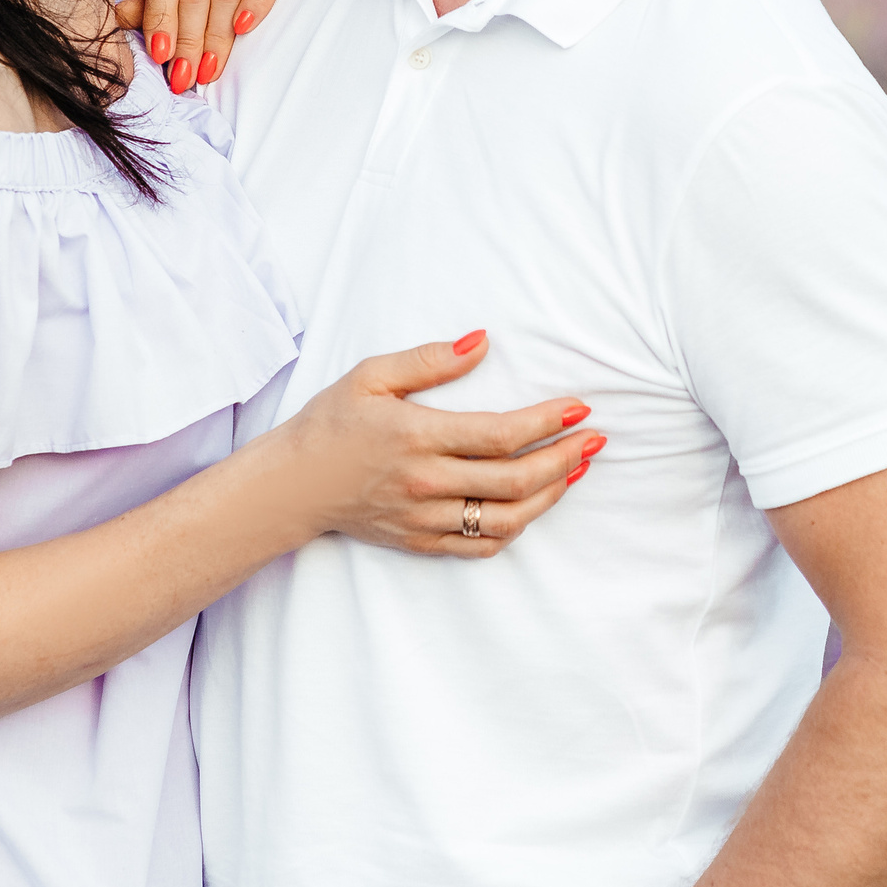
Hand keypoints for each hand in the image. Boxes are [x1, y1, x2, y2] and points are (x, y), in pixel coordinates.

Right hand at [275, 332, 604, 556]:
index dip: (548, 422)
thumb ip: (430, 360)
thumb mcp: (372, 376)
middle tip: (595, 439)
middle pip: (515, 481)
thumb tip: (482, 342)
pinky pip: (480, 545)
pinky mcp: (419, 540)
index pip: (501, 434)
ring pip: (505, 519)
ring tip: (574, 470)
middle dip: (564, 458)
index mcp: (418, 436)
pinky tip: (533, 504)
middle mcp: (425, 482)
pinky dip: (514, 527)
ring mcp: (424, 517)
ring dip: (549, 496)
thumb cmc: (331, 423)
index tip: (579, 407)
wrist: (291, 485)